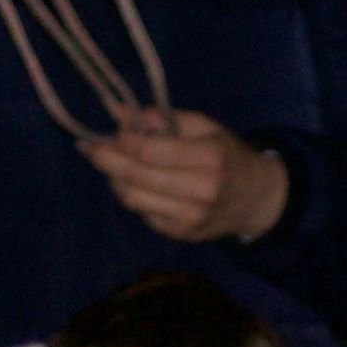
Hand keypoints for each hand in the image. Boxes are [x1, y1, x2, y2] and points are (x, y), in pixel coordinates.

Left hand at [81, 106, 290, 243]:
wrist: (256, 199)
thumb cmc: (227, 155)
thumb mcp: (204, 127)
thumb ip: (162, 118)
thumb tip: (117, 112)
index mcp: (209, 158)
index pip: (149, 151)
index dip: (122, 141)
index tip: (111, 132)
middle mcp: (200, 191)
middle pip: (135, 177)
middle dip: (106, 159)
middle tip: (91, 148)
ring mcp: (190, 217)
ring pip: (132, 198)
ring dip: (115, 179)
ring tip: (112, 164)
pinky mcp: (181, 234)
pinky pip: (142, 213)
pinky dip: (133, 196)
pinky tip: (136, 184)